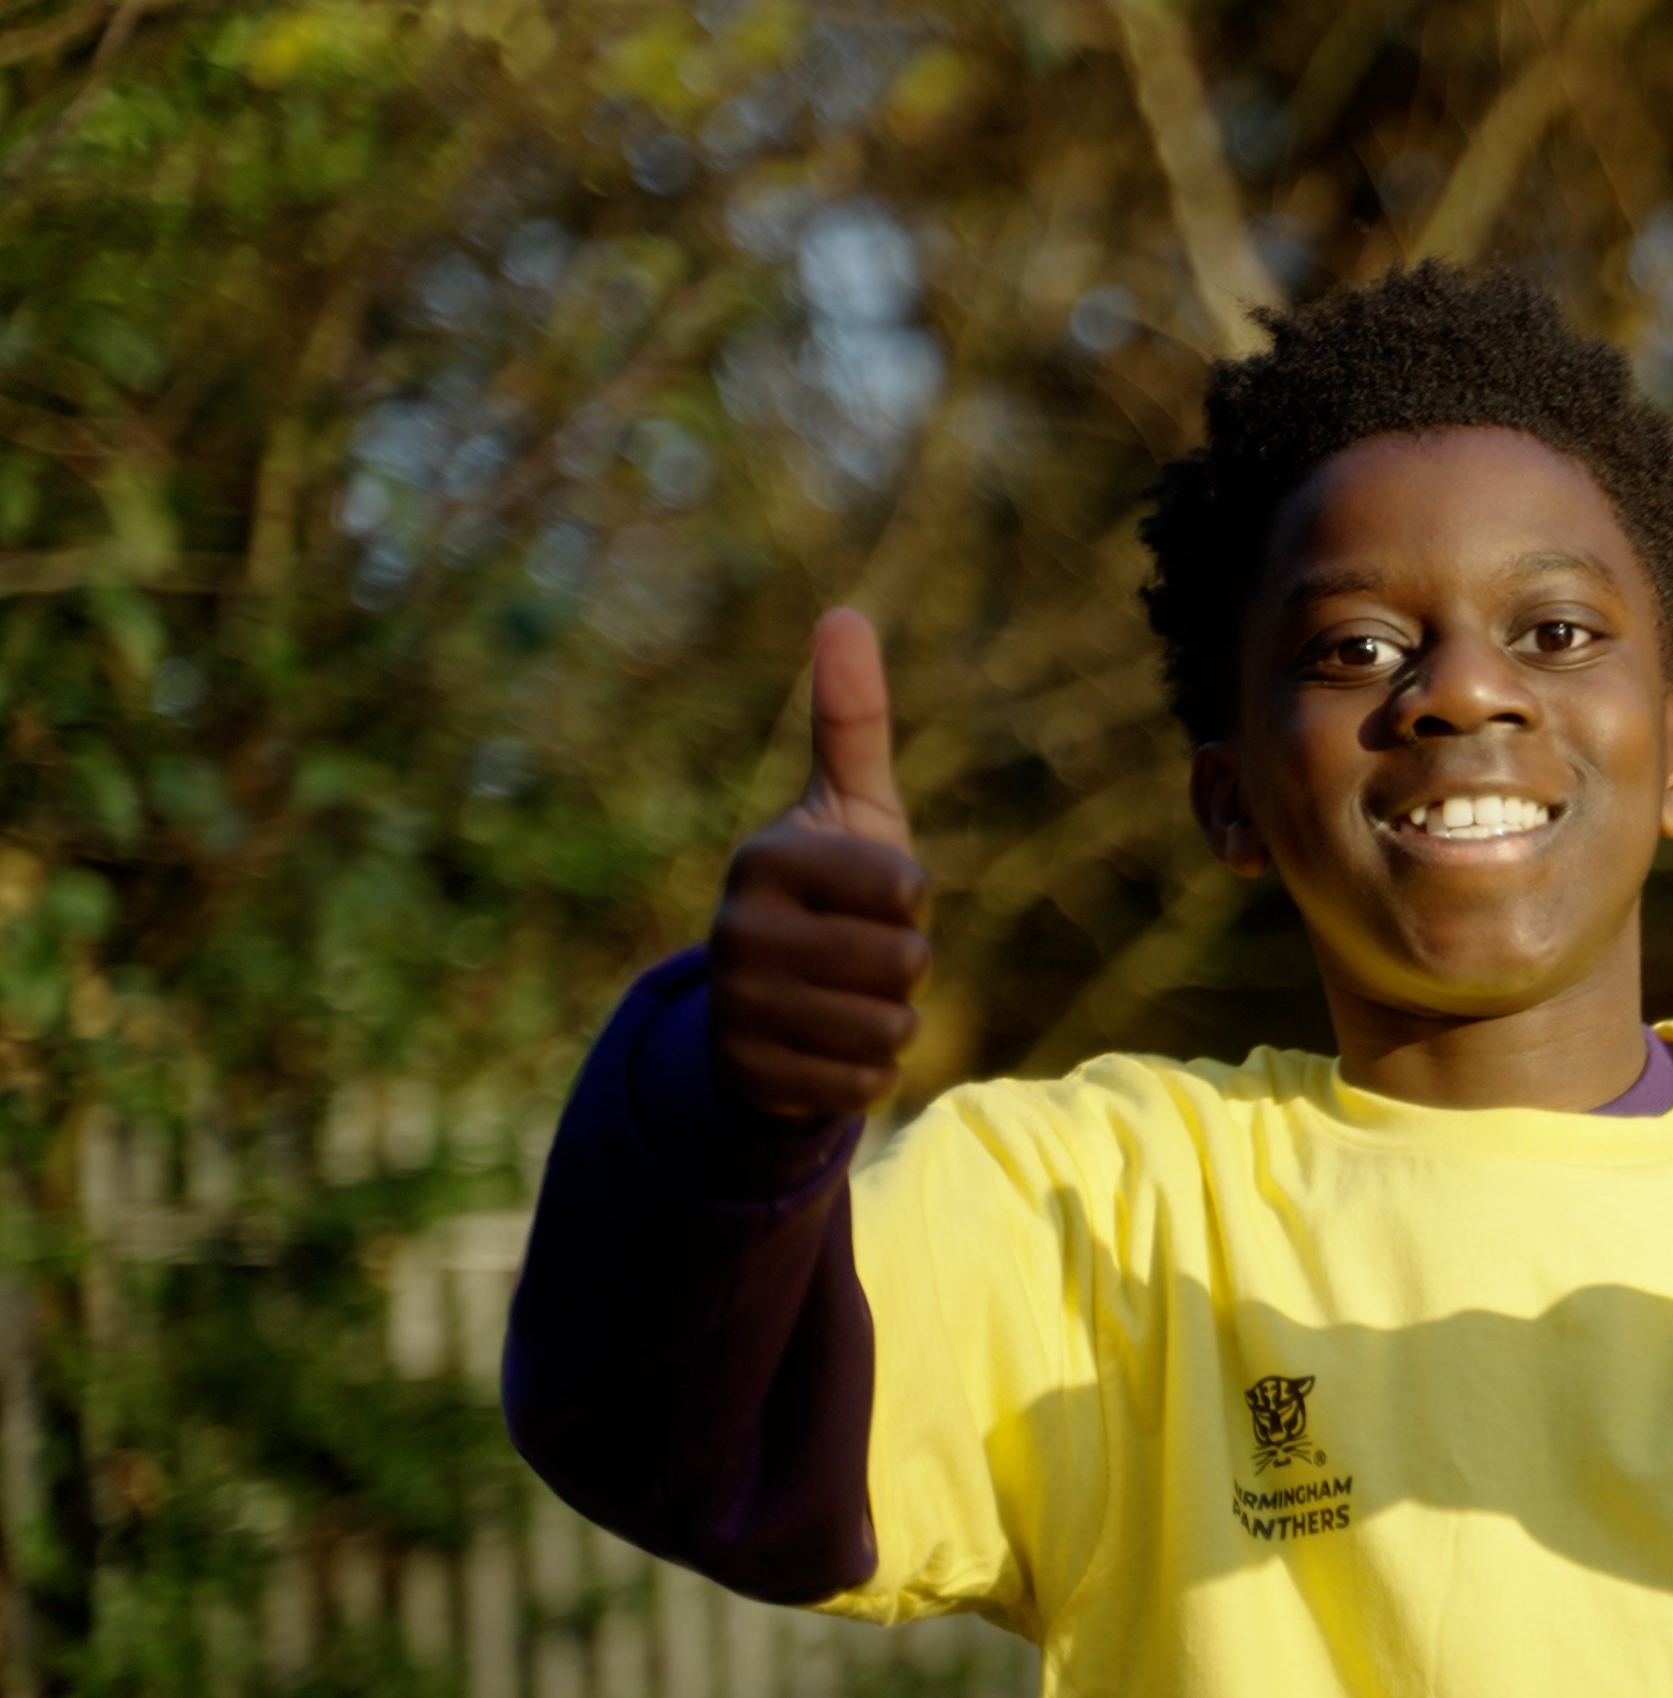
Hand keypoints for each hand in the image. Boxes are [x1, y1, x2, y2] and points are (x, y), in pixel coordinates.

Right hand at [709, 609, 931, 1118]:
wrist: (763, 1008)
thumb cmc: (828, 895)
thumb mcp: (848, 810)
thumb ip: (851, 721)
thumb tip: (843, 612)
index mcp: (767, 859)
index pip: (908, 890)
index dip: (910, 902)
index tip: (866, 898)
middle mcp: (737, 931)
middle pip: (907, 964)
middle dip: (904, 969)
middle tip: (856, 958)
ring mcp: (737, 1008)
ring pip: (891, 1028)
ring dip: (888, 1022)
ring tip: (842, 1002)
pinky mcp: (749, 1076)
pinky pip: (864, 1085)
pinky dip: (864, 1075)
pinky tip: (825, 1050)